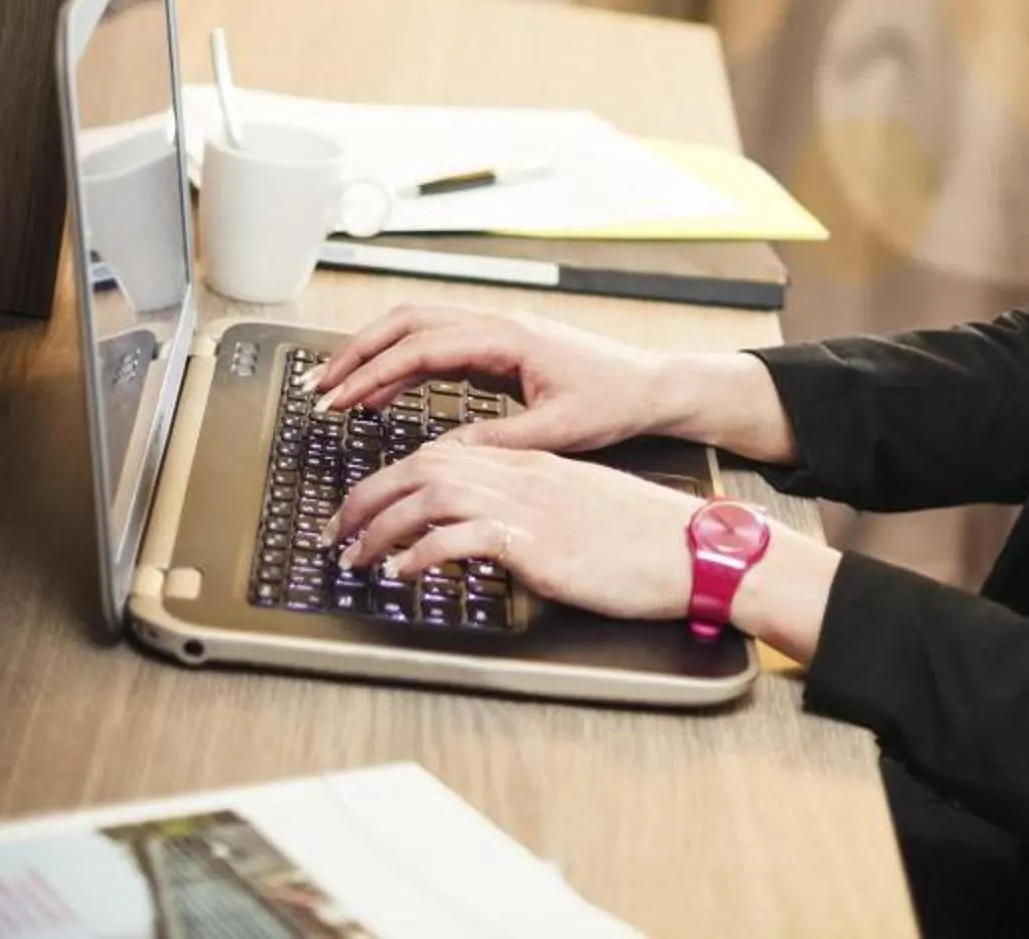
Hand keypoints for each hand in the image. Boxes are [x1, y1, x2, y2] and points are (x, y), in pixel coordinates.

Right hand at [308, 304, 670, 453]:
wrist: (651, 386)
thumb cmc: (614, 401)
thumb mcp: (557, 431)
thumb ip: (499, 442)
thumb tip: (444, 456)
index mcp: (508, 337)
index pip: (424, 345)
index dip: (376, 371)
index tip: (340, 399)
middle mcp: (497, 326)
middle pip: (409, 322)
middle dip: (359, 352)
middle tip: (319, 388)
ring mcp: (496, 334)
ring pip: (419, 331)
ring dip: (375, 357)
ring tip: (336, 394)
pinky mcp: (498, 351)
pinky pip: (438, 350)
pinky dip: (402, 369)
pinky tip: (380, 399)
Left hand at [331, 442, 694, 618]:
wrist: (694, 548)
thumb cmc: (646, 541)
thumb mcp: (581, 515)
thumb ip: (535, 514)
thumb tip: (496, 536)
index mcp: (533, 463)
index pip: (445, 454)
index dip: (392, 479)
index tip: (363, 509)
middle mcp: (524, 474)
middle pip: (423, 466)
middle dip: (366, 497)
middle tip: (334, 533)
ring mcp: (529, 504)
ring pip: (430, 495)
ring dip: (380, 526)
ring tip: (354, 558)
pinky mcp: (536, 541)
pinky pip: (460, 538)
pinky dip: (420, 553)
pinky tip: (401, 574)